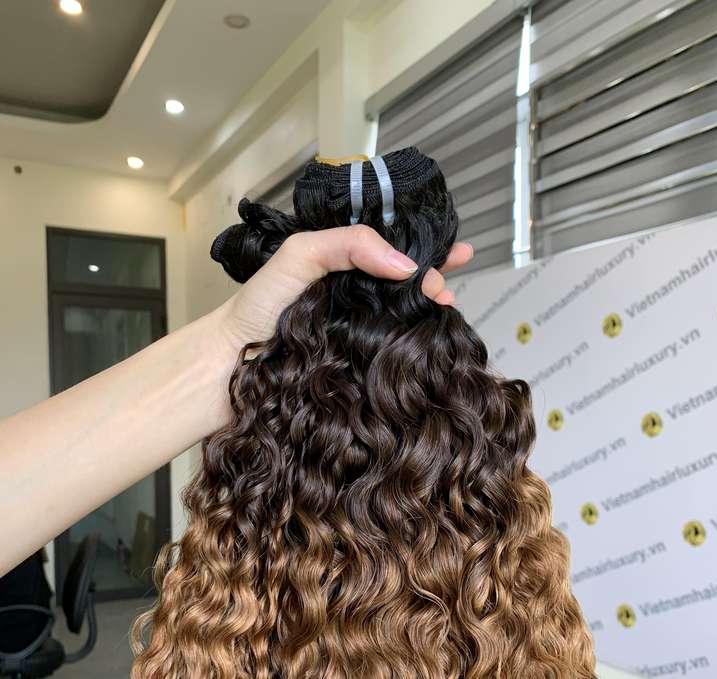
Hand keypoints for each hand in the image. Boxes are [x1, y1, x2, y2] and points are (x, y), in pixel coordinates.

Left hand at [210, 224, 473, 353]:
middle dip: (434, 282)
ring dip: (429, 317)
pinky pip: (391, 354)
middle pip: (405, 285)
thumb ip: (349, 245)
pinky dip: (412, 350)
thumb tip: (405, 266)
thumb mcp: (299, 255)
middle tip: (445, 291)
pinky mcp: (357, 366)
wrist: (230, 366)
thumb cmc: (256, 309)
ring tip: (445, 314)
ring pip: (403, 320)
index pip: (391, 249)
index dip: (426, 246)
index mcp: (340, 265)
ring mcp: (356, 333)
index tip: (457, 251)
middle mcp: (352, 297)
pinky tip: (429, 347)